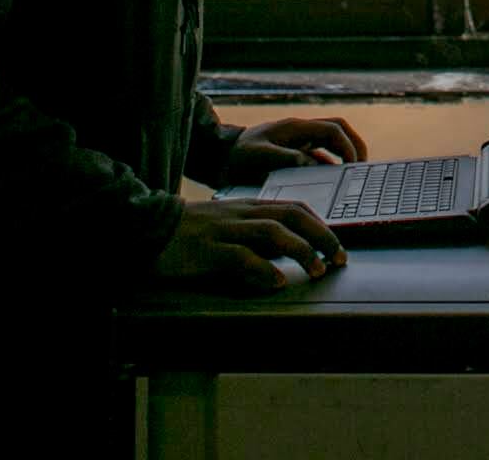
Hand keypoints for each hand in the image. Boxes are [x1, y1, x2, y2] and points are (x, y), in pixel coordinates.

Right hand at [153, 198, 347, 293]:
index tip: (338, 246)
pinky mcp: (207, 250)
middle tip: (340, 259)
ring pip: (272, 231)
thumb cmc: (192, 231)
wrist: (149, 228)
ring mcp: (225, 230)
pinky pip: (240, 256)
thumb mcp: (230, 225)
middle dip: (322, 236)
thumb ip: (257, 235)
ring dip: (300, 251)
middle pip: (292, 215)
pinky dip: (262, 269)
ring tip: (317, 270)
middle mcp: (242, 214)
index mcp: (249, 207)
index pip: (296, 207)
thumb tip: (288, 254)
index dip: (322, 226)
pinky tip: (276, 282)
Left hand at [220, 115, 368, 184]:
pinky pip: (318, 157)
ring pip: (330, 143)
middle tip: (362, 168)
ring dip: (343, 156)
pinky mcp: (293, 154)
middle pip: (338, 131)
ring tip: (351, 177)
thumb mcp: (256, 156)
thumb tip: (308, 161)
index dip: (349, 145)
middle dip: (354, 146)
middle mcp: (300, 132)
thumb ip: (282, 157)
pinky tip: (330, 185)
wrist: (218, 159)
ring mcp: (297, 142)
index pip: (333, 129)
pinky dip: (329, 167)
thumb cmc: (236, 156)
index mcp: (295, 128)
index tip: (355, 165)